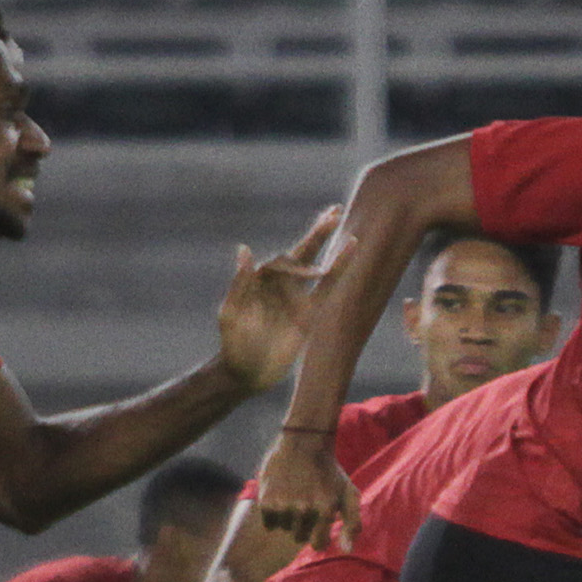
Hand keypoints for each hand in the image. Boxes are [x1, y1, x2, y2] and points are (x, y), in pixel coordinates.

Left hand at [212, 207, 338, 389]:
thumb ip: (241, 283)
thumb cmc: (233, 342)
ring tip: (341, 219)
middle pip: (301, 252)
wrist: (246, 372)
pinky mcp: (309, 314)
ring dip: (327, 243)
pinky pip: (327, 290)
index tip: (289, 287)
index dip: (288, 267)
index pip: (279, 262)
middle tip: (334, 210)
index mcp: (260, 281)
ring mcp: (296, 297)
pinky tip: (350, 252)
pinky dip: (338, 270)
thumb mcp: (231, 313)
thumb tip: (245, 249)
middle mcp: (279, 285)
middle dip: (317, 232)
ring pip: (316, 265)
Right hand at [254, 428, 360, 553]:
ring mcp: (284, 506)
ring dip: (288, 517)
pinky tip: (281, 495)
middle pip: (299, 537)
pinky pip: (269, 524)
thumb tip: (346, 551)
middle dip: (303, 523)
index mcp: (325, 510)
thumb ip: (353, 523)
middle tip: (306, 501)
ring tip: (293, 495)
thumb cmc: (329, 472)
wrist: (303, 442)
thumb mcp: (348, 493)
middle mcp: (304, 510)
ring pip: (284, 529)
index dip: (317, 534)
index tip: (318, 520)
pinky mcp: (266, 502)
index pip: (317, 544)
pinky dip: (273, 514)